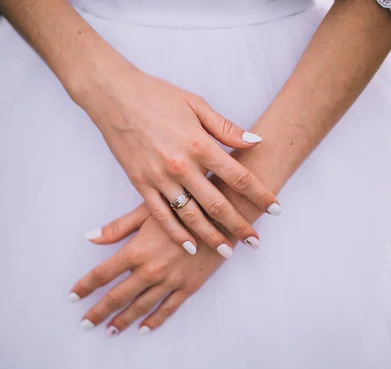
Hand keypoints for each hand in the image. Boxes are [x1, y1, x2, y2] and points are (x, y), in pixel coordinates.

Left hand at [70, 204, 226, 334]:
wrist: (220, 215)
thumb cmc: (182, 207)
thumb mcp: (147, 212)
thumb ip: (117, 228)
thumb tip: (89, 237)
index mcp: (136, 251)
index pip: (102, 274)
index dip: (85, 286)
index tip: (73, 297)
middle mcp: (150, 270)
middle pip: (117, 296)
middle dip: (99, 311)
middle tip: (85, 323)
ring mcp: (170, 281)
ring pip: (141, 307)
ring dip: (123, 320)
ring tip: (110, 330)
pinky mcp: (188, 286)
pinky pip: (168, 309)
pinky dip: (154, 320)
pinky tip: (143, 329)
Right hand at [72, 65, 279, 256]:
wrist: (114, 96)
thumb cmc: (156, 95)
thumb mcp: (196, 104)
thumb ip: (226, 128)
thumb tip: (255, 141)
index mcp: (200, 144)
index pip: (239, 177)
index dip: (260, 195)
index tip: (276, 209)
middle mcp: (182, 166)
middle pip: (218, 204)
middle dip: (240, 225)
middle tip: (255, 241)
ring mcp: (160, 178)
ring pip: (191, 216)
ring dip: (211, 237)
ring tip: (228, 252)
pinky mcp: (141, 185)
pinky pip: (161, 216)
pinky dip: (176, 234)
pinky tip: (190, 247)